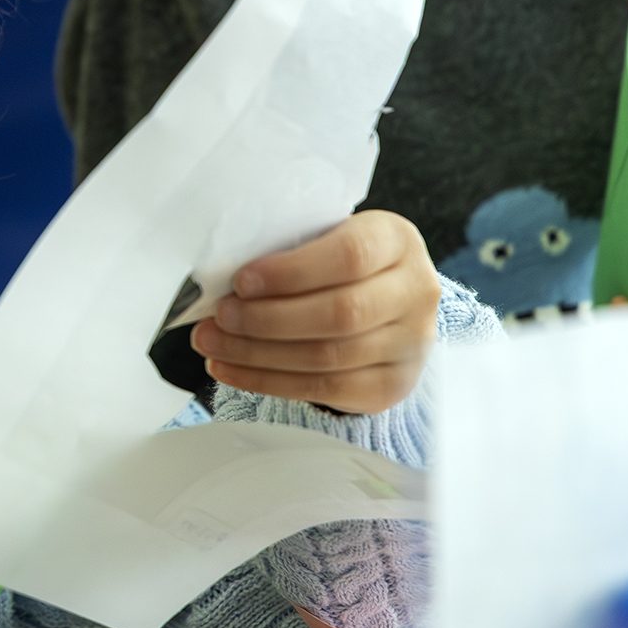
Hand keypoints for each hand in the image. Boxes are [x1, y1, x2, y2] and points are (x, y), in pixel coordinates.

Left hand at [190, 210, 438, 414]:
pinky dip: (267, 381)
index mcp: (396, 240)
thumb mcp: (324, 237)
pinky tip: (229, 369)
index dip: (291, 272)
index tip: (241, 281)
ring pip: (328, 357)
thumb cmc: (337, 263)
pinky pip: (325, 390)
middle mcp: (416, 292)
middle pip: (340, 313)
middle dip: (267, 319)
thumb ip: (288, 249)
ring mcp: (410, 345)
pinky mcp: (392, 385)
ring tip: (212, 344)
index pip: (350, 255)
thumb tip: (220, 277)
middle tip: (219, 316)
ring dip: (257, 354)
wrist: (385, 304)